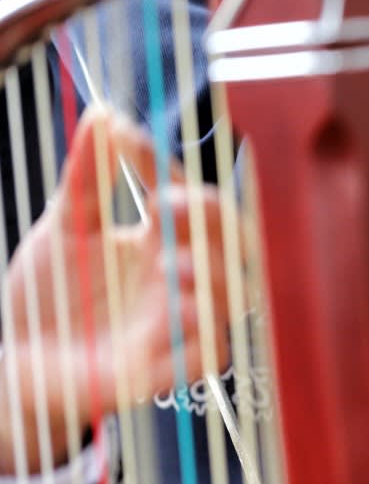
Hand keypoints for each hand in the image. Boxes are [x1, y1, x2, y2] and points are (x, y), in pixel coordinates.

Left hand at [1, 106, 230, 469]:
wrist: (18, 362)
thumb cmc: (52, 296)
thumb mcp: (66, 228)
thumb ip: (86, 177)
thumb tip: (103, 115)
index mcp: (161, 240)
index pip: (184, 193)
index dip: (161, 165)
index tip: (124, 140)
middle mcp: (179, 278)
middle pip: (233, 243)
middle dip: (212, 220)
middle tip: (170, 201)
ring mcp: (177, 324)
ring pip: (229, 297)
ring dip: (210, 276)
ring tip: (169, 262)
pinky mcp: (166, 369)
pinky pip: (208, 353)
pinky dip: (200, 335)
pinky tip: (172, 317)